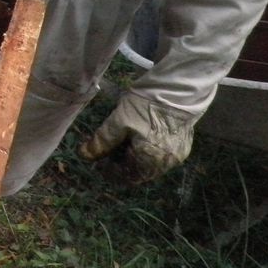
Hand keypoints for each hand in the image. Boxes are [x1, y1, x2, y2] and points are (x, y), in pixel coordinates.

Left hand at [77, 92, 194, 184]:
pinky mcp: (183, 146)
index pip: (126, 177)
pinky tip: (140, 138)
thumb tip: (84, 155)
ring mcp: (176, 156)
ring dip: (135, 158)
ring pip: (151, 165)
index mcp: (149, 161)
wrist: (177, 89)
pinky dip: (148, 152)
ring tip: (124, 141)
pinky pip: (161, 156)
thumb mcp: (118, 121)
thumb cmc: (145, 105)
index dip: (110, 170)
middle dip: (122, 163)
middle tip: (109, 148)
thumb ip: (102, 141)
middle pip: (139, 172)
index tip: (99, 159)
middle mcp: (165, 164)